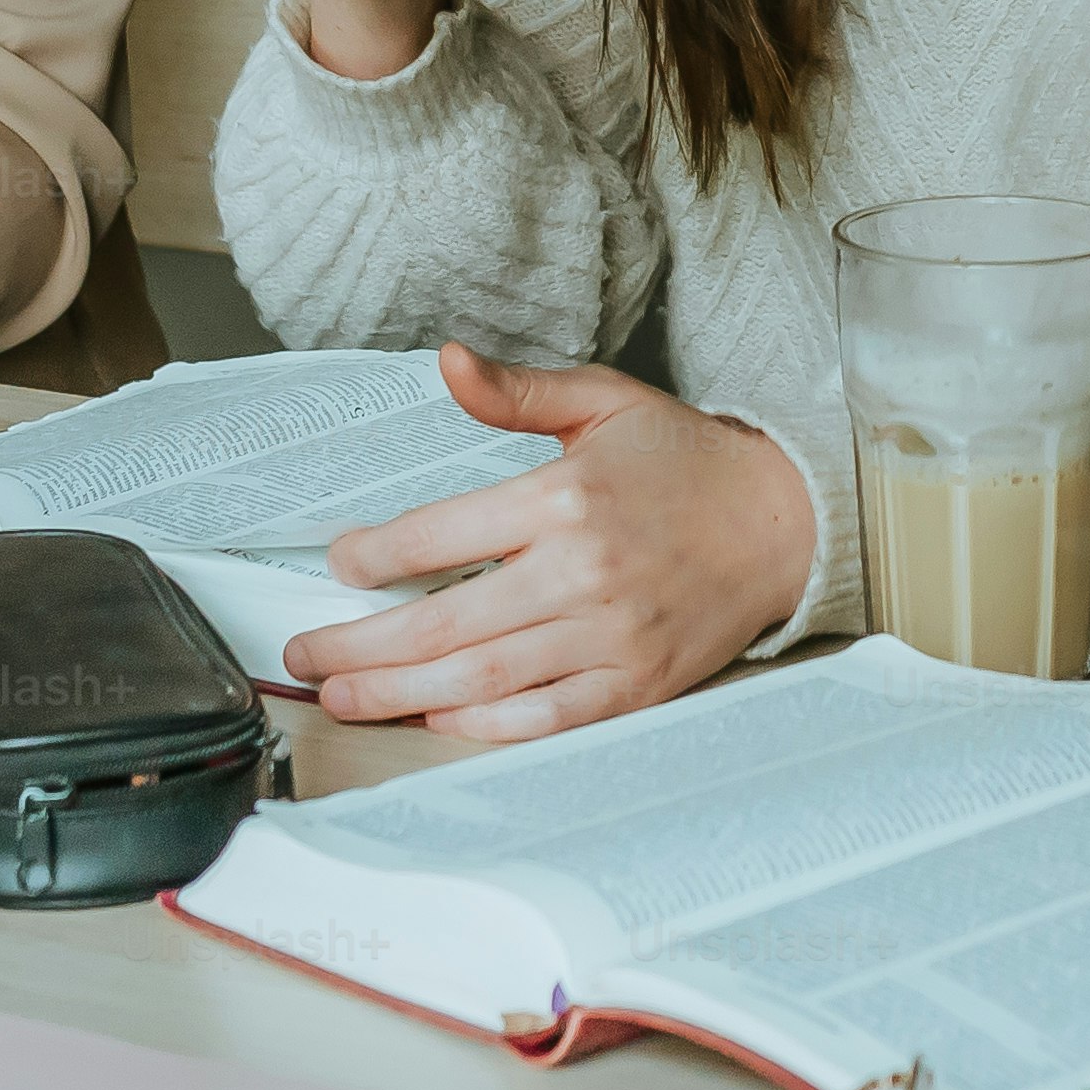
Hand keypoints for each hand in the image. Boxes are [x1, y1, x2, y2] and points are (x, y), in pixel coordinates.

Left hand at [285, 345, 813, 738]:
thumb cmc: (684, 461)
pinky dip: (484, 729)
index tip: (340, 565)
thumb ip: (515, 392)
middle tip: (306, 658)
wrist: (783, 522)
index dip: (373, 556)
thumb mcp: (602, 401)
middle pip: (443, 624)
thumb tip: (445, 360)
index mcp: (563, 498)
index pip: (437, 535)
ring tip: (345, 698)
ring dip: (401, 697)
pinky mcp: (636, 683)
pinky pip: (545, 718)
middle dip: (361, 648)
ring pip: (482, 680)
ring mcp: (610, 636)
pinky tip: (437, 723)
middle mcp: (582, 573)